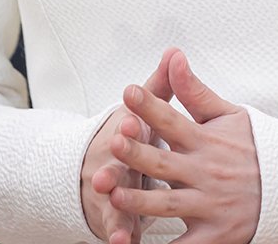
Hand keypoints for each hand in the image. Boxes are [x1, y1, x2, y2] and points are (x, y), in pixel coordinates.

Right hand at [81, 47, 177, 243]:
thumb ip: (159, 87)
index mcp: (125, 134)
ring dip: (113, 212)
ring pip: (112, 202)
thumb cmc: (129, 134)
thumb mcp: (141, 109)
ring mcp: (114, 192)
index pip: (125, 128)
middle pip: (112, 167)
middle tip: (105, 178)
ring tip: (118, 228)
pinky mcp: (117, 216)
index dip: (126, 127)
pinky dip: (120, 236)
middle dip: (110, 172)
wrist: (103, 165)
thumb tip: (174, 52)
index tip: (128, 124)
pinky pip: (118, 228)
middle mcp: (115, 163)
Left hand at [97, 47, 261, 243]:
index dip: (150, 106)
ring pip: (169, 204)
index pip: (173, 120)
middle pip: (165, 163)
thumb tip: (174, 57)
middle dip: (138, 153)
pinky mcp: (215, 235)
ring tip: (114, 194)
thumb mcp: (228, 114)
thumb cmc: (254, 147)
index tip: (128, 92)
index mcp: (205, 141)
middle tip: (115, 141)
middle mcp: (205, 172)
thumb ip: (195, 91)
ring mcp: (209, 205)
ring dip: (141, 200)